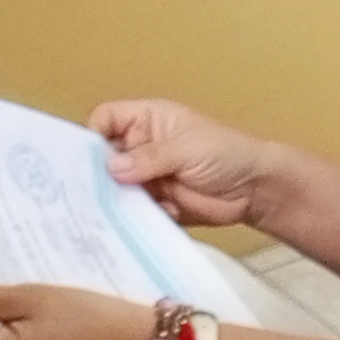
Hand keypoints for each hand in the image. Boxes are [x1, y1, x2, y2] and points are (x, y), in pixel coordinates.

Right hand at [88, 98, 280, 228]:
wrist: (254, 189)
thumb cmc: (226, 153)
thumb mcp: (186, 148)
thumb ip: (149, 157)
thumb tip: (111, 167)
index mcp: (146, 120)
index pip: (106, 119)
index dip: (93, 135)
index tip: (85, 158)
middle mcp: (140, 146)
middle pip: (103, 156)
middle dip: (97, 173)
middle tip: (88, 191)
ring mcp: (145, 176)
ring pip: (114, 186)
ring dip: (114, 197)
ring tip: (113, 209)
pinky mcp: (154, 202)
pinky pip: (131, 209)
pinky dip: (133, 215)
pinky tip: (140, 219)